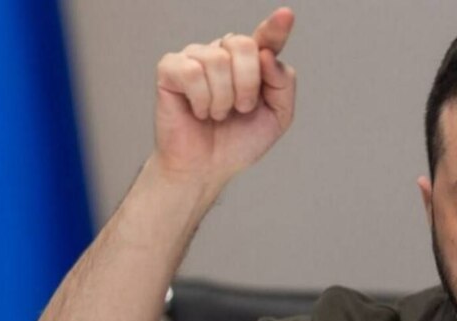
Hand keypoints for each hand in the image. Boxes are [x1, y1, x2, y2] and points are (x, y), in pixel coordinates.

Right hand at [153, 8, 295, 184]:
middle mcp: (223, 54)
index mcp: (252, 64)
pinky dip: (201, 99)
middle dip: (248, 83)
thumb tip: (267, 55)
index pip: (266, 38)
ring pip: (218, 59)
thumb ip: (283, 84)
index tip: (285, 15)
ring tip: (218, 114)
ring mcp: (195, 59)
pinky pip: (192, 71)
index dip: (275, 27)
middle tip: (241, 109)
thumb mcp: (277, 117)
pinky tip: (198, 111)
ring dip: (223, 99)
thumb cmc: (238, 142)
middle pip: (243, 44)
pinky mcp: (170, 69)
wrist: (206, 169)